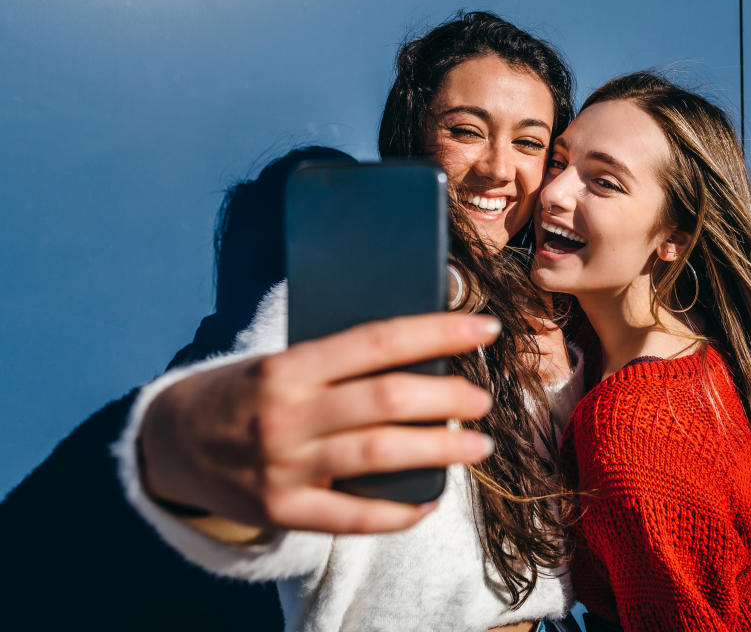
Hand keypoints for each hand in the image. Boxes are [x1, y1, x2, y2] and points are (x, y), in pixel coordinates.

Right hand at [139, 312, 500, 534]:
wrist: (169, 443)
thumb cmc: (240, 392)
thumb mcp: (278, 362)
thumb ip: (337, 362)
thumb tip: (422, 359)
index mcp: (287, 366)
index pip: (377, 341)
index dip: (438, 332)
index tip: (483, 328)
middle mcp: (286, 415)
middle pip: (386, 400)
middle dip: (448, 397)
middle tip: (482, 397)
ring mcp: (284, 468)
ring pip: (380, 455)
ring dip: (440, 450)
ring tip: (478, 445)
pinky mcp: (282, 512)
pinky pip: (354, 519)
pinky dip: (400, 513)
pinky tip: (430, 502)